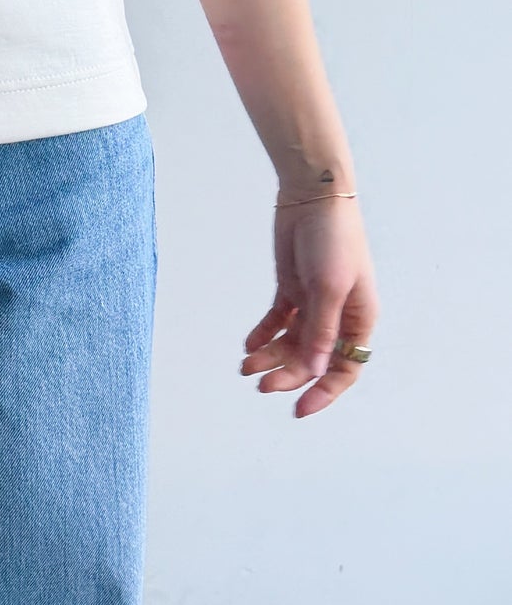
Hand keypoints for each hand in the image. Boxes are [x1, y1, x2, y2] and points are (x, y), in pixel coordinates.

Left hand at [239, 195, 378, 417]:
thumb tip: (316, 371)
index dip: (325, 391)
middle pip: (312, 358)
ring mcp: (313, 300)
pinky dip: (264, 333)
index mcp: (358, 319)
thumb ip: (322, 330)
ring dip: (272, 356)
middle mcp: (337, 315)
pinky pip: (278, 319)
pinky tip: (249, 346)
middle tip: (259, 383)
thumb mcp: (330, 288)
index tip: (299, 408)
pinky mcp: (292, 286)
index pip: (345, 368)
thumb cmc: (333, 240)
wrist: (313, 196)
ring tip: (246, 366)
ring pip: (292, 341)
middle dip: (288, 373)